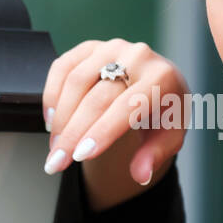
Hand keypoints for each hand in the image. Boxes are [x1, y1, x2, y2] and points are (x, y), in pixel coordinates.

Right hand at [42, 39, 189, 211]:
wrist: (160, 81)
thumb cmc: (165, 111)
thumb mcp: (170, 136)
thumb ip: (155, 155)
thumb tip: (140, 175)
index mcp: (162, 78)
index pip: (127, 107)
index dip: (102, 132)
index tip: (80, 157)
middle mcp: (138, 56)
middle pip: (97, 97)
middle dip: (73, 134)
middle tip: (57, 163)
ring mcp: (112, 47)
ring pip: (76, 82)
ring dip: (60, 118)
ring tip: (55, 147)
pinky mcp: (90, 47)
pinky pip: (62, 68)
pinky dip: (52, 95)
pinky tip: (52, 121)